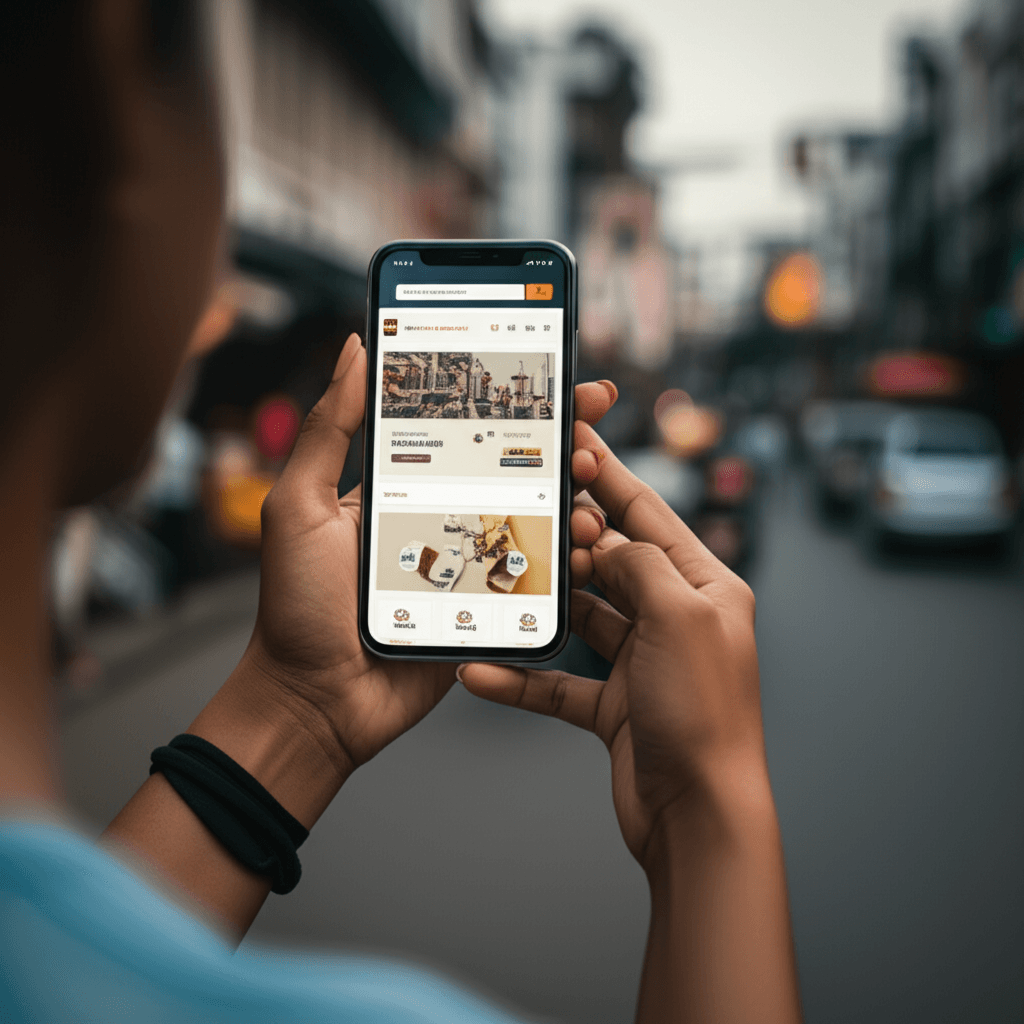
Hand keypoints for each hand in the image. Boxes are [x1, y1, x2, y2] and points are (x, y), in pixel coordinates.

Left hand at [242, 335, 618, 780]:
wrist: (314, 702)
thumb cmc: (296, 606)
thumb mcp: (298, 504)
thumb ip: (329, 429)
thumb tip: (354, 349)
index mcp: (404, 485)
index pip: (466, 429)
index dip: (508, 398)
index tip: (553, 373)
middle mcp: (443, 518)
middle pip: (515, 467)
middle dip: (561, 439)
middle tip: (589, 421)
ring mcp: (470, 565)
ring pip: (536, 520)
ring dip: (574, 496)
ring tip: (589, 482)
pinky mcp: (488, 610)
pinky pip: (536, 579)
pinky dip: (569, 558)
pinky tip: (588, 540)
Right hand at [459, 425, 766, 870]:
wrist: (697, 816)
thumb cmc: (705, 715)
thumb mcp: (678, 616)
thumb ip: (639, 564)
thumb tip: (607, 542)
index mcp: (702, 587)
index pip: (647, 515)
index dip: (608, 476)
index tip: (574, 443)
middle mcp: (673, 618)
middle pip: (610, 561)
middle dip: (568, 540)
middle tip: (526, 516)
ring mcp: (642, 662)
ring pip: (581, 617)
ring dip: (542, 606)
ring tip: (501, 586)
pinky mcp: (614, 705)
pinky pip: (558, 682)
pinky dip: (523, 678)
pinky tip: (485, 673)